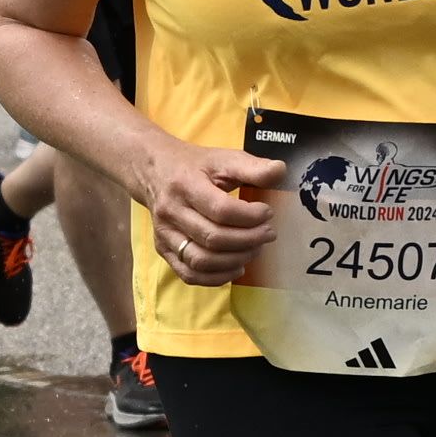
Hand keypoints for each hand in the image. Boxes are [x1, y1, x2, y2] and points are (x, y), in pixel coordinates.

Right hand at [138, 140, 281, 285]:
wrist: (154, 171)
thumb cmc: (195, 166)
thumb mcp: (223, 159)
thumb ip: (252, 167)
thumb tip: (280, 171)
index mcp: (185, 185)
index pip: (221, 210)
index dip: (250, 217)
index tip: (268, 213)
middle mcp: (170, 212)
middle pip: (213, 238)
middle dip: (248, 240)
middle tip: (268, 233)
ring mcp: (164, 234)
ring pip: (201, 260)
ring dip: (235, 260)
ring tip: (255, 249)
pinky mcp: (163, 250)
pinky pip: (190, 274)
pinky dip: (216, 277)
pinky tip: (237, 267)